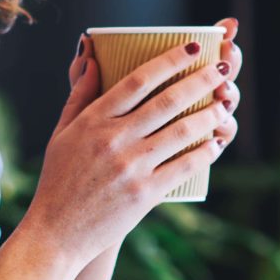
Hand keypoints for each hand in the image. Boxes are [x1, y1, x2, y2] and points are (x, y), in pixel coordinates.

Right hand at [21, 20, 242, 268]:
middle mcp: (113, 140)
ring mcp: (131, 167)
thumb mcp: (61, 133)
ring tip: (224, 104)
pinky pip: (183, 167)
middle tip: (222, 68)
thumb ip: (80, 95)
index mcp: (93, 121)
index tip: (191, 47)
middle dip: (200, 80)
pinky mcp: (144, 194)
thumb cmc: (58, 180)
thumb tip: (93, 57)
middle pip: (167, 101)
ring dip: (209, 114)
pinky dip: (204, 152)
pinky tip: (216, 142)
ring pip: (182, 132)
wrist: (56, 231)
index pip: (138, 80)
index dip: (169, 60)